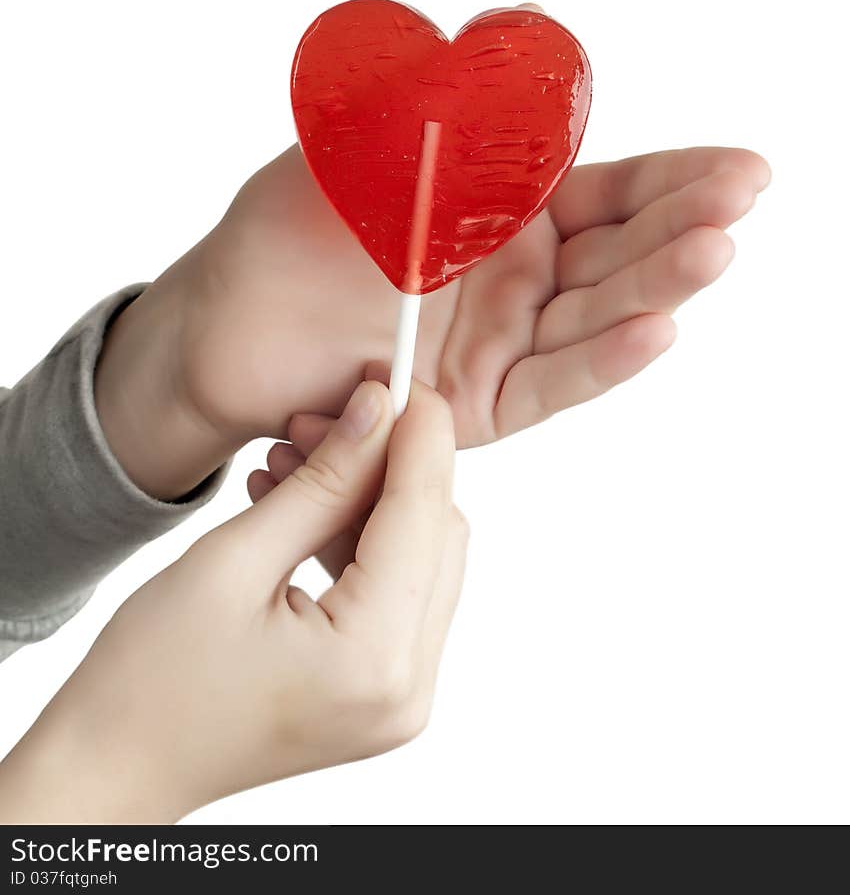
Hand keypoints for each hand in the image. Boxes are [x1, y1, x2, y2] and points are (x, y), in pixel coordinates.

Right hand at [0, 382, 466, 822]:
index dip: (419, 436)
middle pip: (436, 536)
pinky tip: (307, 509)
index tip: (404, 377)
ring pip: (423, 560)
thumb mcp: (234, 559)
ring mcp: (403, 697)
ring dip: (372, 503)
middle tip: (336, 419)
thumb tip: (378, 411)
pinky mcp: (386, 691)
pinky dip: (362, 544)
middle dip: (392, 466)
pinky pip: (400, 594)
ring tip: (301, 464)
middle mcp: (409, 688)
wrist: (122, 763)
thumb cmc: (151, 677)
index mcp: (373, 661)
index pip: (423, 516)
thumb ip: (322, 482)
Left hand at [96, 143, 768, 496]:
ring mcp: (503, 345)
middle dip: (680, 228)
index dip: (674, 180)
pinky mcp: (481, 406)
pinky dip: (601, 360)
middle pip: (615, 253)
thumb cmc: (291, 228)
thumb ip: (450, 104)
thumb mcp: (371, 147)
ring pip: (593, 317)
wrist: (233, 328)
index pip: (607, 192)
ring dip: (654, 287)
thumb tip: (528, 25)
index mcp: (503, 213)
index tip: (742, 170)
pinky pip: (551, 384)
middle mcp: (516, 280)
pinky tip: (655, 330)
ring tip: (714, 255)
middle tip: (738, 206)